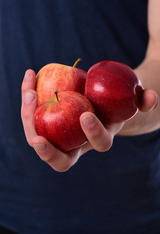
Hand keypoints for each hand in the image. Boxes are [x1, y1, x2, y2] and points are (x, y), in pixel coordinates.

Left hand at [21, 69, 156, 171]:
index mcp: (99, 138)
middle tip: (37, 140)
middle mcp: (77, 142)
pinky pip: (33, 112)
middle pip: (60, 159)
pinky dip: (29, 95)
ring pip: (37, 135)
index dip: (93, 135)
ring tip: (29, 92)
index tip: (87, 115)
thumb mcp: (131, 100)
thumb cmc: (117, 101)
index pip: (98, 145)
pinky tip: (30, 75)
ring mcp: (59, 133)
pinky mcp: (46, 118)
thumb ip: (143, 100)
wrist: (99, 99)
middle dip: (48, 153)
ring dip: (29, 117)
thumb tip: (150, 97)